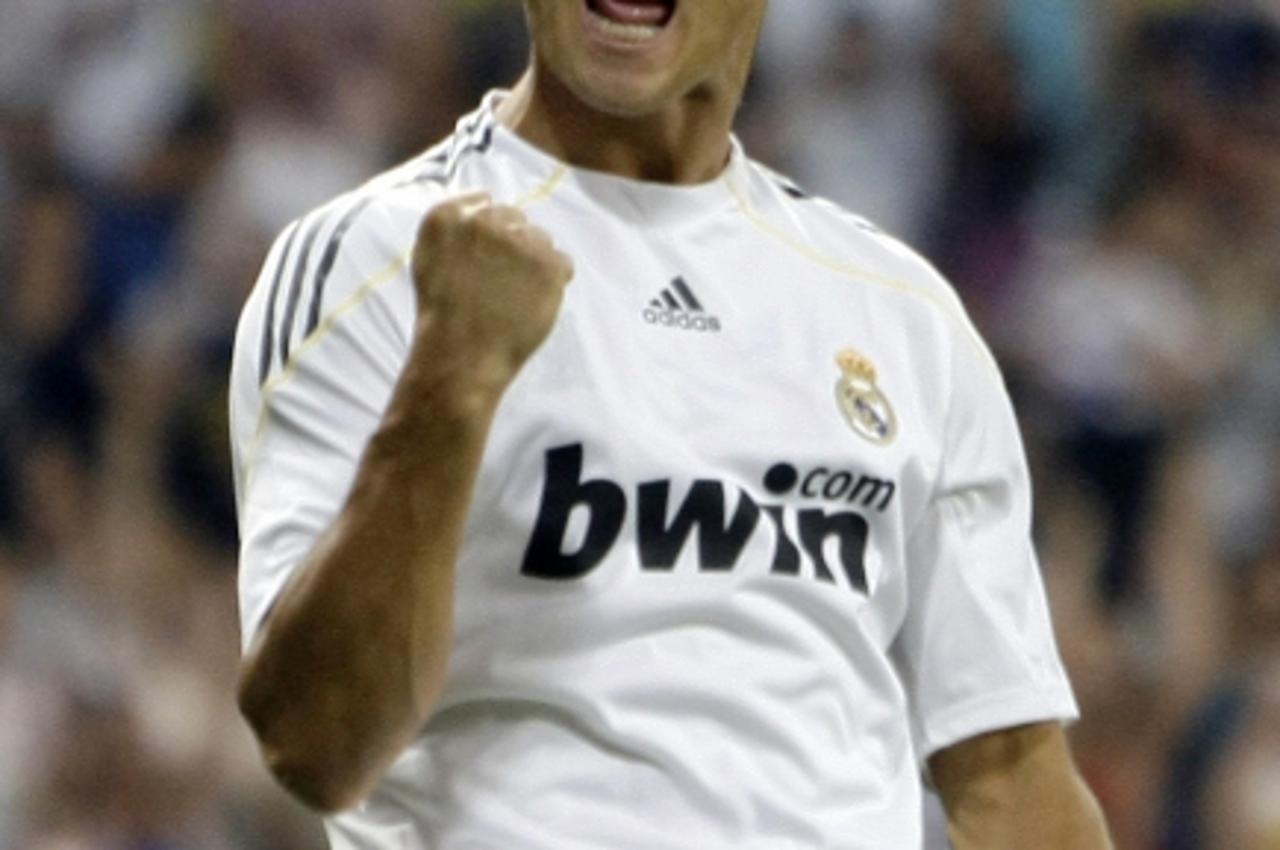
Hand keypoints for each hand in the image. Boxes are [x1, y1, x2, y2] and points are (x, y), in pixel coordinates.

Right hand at [411, 192, 573, 379]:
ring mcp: (519, 241)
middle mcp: (484, 220)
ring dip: (534, 261)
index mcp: (448, 217)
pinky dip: (554, 281)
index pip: (484, 202)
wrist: (463, 354)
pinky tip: (533, 301)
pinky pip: (563, 262)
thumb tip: (485, 201)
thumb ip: (456, 227)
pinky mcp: (548, 263)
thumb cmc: (442, 316)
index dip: (489, 232)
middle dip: (513, 244)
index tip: (485, 256)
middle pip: (516, 218)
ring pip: (541, 239)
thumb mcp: (428, 259)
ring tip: (517, 294)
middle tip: (503, 280)